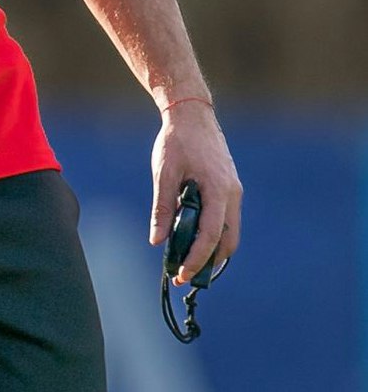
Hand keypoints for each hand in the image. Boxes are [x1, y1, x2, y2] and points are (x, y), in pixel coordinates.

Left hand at [150, 98, 239, 283]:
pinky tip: (194, 240)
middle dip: (209, 262)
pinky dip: (214, 234)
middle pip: (228, 240)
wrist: (192, 115)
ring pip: (229, 232)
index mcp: (218, 190)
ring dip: (212, 249)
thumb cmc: (175, 142)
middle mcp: (232, 194)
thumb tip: (157, 241)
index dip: (197, 259)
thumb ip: (162, 208)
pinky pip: (226, 219)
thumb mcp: (163, 174)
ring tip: (187, 261)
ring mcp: (234, 192)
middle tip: (185, 275)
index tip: (181, 274)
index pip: (210, 235)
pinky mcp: (229, 188)